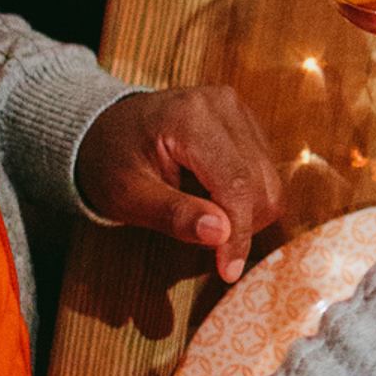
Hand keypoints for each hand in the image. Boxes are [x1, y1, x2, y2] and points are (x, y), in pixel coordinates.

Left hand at [75, 86, 283, 280]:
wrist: (105, 128)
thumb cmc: (111, 162)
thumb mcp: (128, 196)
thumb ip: (173, 215)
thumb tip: (220, 234)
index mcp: (189, 117)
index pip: (236, 183)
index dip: (239, 233)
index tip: (229, 270)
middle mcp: (222, 105)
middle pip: (261, 183)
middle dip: (242, 225)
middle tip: (209, 244)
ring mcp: (238, 110)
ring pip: (270, 179)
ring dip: (247, 212)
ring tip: (206, 216)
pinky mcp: (246, 121)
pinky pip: (266, 170)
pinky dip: (248, 196)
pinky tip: (214, 198)